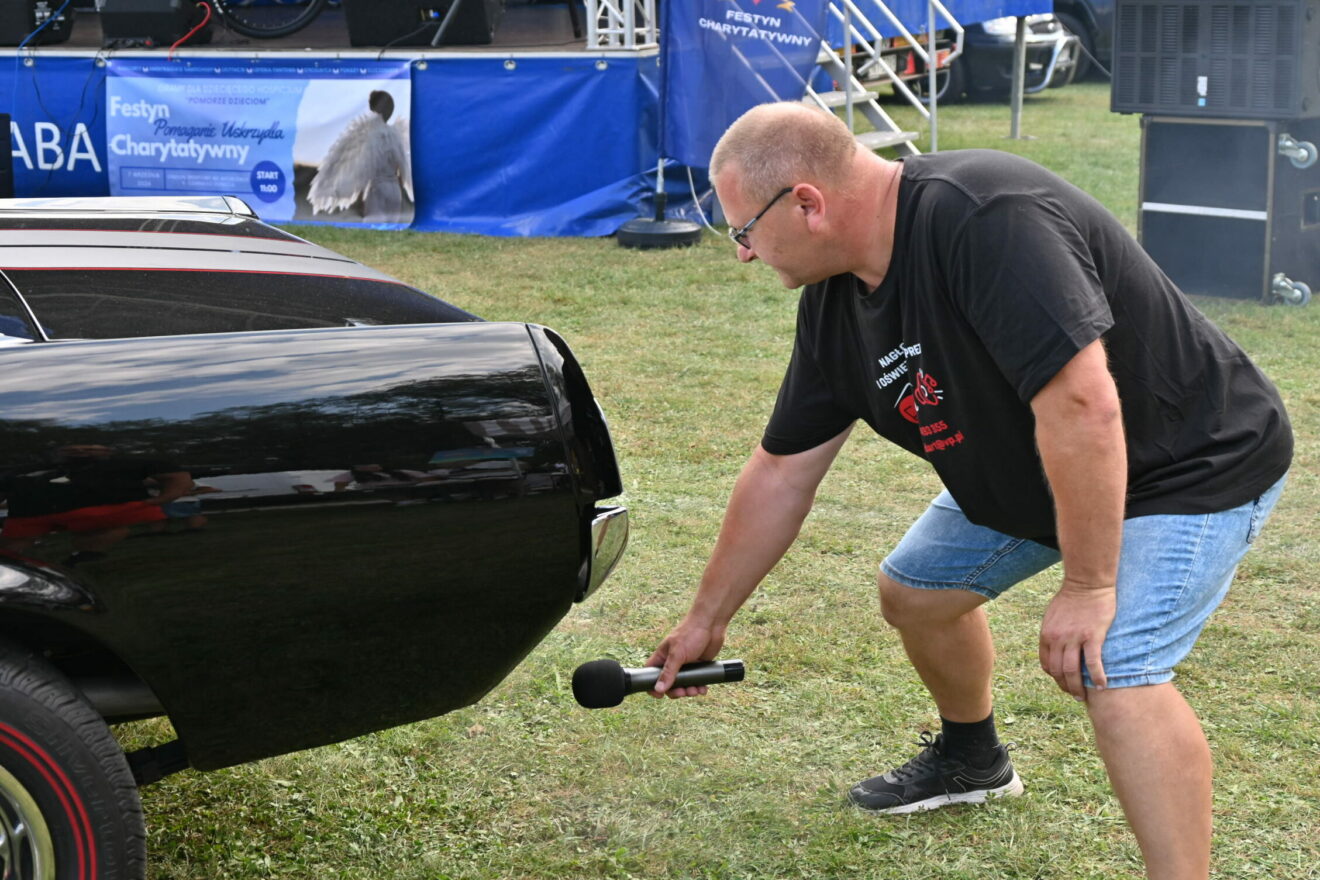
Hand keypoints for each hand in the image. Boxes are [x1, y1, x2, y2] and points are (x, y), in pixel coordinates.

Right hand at [645, 619, 724, 698]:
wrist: (711, 624)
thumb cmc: (691, 633)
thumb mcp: (677, 654)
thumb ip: (669, 672)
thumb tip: (659, 689)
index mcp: (662, 657)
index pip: (651, 674)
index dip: (652, 686)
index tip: (659, 695)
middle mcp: (672, 662)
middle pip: (668, 684)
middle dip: (675, 691)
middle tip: (683, 692)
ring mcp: (686, 665)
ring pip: (683, 685)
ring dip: (689, 690)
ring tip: (696, 690)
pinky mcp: (698, 666)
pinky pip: (696, 681)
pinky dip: (699, 687)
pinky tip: (703, 688)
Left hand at [1039, 580, 1115, 700]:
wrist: (1086, 583)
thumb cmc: (1071, 598)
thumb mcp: (1052, 616)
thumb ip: (1053, 633)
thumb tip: (1055, 647)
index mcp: (1047, 634)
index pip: (1047, 664)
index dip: (1055, 677)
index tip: (1063, 683)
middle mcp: (1057, 638)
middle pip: (1058, 671)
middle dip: (1066, 687)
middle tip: (1075, 695)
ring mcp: (1074, 638)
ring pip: (1072, 671)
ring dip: (1078, 688)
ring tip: (1085, 697)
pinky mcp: (1092, 636)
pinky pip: (1093, 663)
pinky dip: (1097, 677)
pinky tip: (1102, 685)